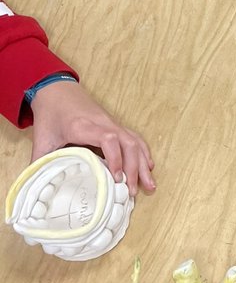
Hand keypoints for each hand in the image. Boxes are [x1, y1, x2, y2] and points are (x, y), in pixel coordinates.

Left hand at [30, 81, 154, 195]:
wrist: (57, 90)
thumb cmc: (50, 114)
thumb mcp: (41, 139)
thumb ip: (39, 163)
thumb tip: (37, 188)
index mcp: (84, 126)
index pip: (108, 139)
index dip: (116, 158)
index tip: (117, 178)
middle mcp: (103, 124)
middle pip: (128, 142)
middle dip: (133, 168)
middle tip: (131, 192)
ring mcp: (112, 123)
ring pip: (134, 141)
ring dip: (142, 164)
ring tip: (150, 185)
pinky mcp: (115, 124)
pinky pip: (134, 137)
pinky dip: (143, 152)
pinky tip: (148, 166)